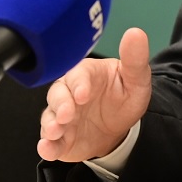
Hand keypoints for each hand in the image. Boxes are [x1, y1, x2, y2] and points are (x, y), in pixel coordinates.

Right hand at [37, 27, 152, 161]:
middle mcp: (69, 93)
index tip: (83, 93)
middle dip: (60, 104)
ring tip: (56, 132)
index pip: (78, 75)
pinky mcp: (60, 138)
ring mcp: (62, 116)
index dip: (79, 84)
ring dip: (50, 125)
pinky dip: (46, 146)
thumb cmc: (123, 95)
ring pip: (49, 118)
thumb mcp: (136, 78)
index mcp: (86, 74)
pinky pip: (49, 141)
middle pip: (57, 94)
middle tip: (67, 114)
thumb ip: (135, 58)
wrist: (120, 127)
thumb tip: (136, 33)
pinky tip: (48, 148)